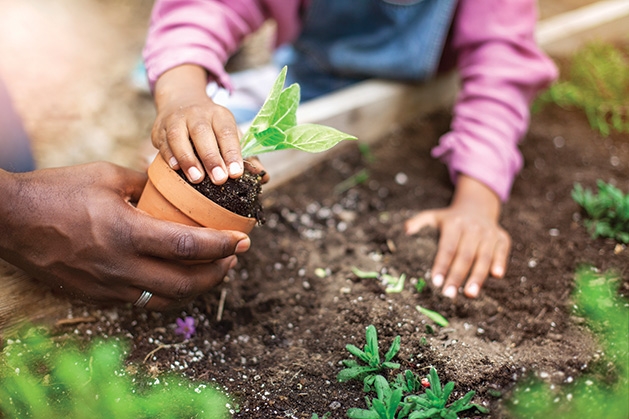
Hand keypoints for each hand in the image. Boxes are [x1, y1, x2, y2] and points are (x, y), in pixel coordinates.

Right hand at [0, 163, 250, 309]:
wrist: (8, 221)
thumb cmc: (56, 191)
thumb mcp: (106, 175)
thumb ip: (145, 183)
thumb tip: (174, 184)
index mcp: (126, 233)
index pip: (189, 248)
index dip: (223, 246)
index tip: (243, 240)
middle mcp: (120, 267)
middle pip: (186, 284)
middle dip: (218, 273)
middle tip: (233, 257)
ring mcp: (108, 287)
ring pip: (167, 299)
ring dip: (197, 287)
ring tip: (212, 269)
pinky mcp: (97, 297)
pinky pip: (143, 301)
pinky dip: (168, 292)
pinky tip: (175, 276)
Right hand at [152, 64, 243, 184]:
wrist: (180, 101)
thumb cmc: (211, 127)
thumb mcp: (230, 134)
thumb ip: (246, 155)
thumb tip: (263, 177)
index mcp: (219, 115)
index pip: (227, 132)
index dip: (232, 153)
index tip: (237, 173)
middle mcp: (197, 114)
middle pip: (203, 133)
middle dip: (211, 158)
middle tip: (219, 179)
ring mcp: (176, 119)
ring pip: (179, 136)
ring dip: (188, 158)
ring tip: (197, 178)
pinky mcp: (159, 129)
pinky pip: (162, 142)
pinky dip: (169, 155)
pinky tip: (175, 168)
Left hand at [405, 175, 510, 298]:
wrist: (477, 207)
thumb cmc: (451, 219)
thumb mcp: (433, 216)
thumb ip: (418, 222)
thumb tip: (405, 231)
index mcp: (454, 224)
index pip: (447, 248)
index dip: (441, 265)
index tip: (435, 282)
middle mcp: (472, 228)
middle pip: (464, 256)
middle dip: (457, 276)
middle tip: (449, 294)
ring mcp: (489, 232)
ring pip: (483, 257)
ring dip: (477, 276)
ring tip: (470, 294)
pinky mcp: (502, 237)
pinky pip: (502, 251)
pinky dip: (500, 262)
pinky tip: (496, 276)